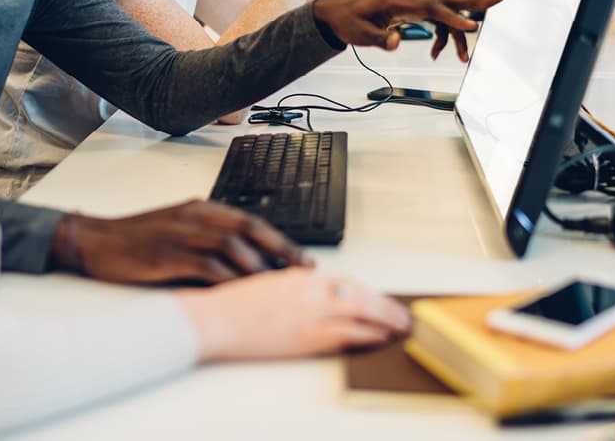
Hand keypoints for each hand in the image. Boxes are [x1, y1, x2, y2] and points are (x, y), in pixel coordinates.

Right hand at [51, 200, 309, 284]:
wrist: (93, 240)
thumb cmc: (135, 241)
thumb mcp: (177, 232)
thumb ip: (207, 241)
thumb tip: (244, 264)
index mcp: (201, 208)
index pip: (250, 220)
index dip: (280, 238)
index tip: (301, 257)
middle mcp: (196, 216)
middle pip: (250, 229)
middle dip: (281, 250)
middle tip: (303, 270)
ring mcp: (183, 233)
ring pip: (234, 246)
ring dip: (259, 267)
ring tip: (279, 287)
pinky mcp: (169, 253)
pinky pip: (208, 265)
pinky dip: (229, 279)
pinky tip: (243, 294)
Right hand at [178, 267, 411, 360]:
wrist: (211, 319)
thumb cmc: (227, 306)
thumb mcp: (262, 285)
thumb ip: (287, 286)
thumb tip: (307, 291)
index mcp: (295, 276)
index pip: (342, 279)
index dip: (365, 290)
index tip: (377, 297)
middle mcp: (306, 290)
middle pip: (358, 293)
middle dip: (384, 303)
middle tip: (402, 312)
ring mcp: (307, 312)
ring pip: (359, 311)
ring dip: (385, 318)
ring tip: (401, 326)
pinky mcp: (304, 335)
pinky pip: (346, 333)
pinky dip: (367, 334)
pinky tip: (379, 338)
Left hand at [312, 0, 504, 59]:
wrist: (338, 12)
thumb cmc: (349, 21)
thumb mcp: (360, 34)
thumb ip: (381, 39)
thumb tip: (398, 41)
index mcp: (400, 1)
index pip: (433, 9)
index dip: (454, 18)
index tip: (473, 27)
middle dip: (476, 2)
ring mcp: (414, 2)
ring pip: (446, 13)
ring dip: (457, 34)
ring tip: (462, 59)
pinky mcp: (414, 10)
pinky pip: (436, 20)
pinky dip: (442, 36)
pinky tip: (436, 54)